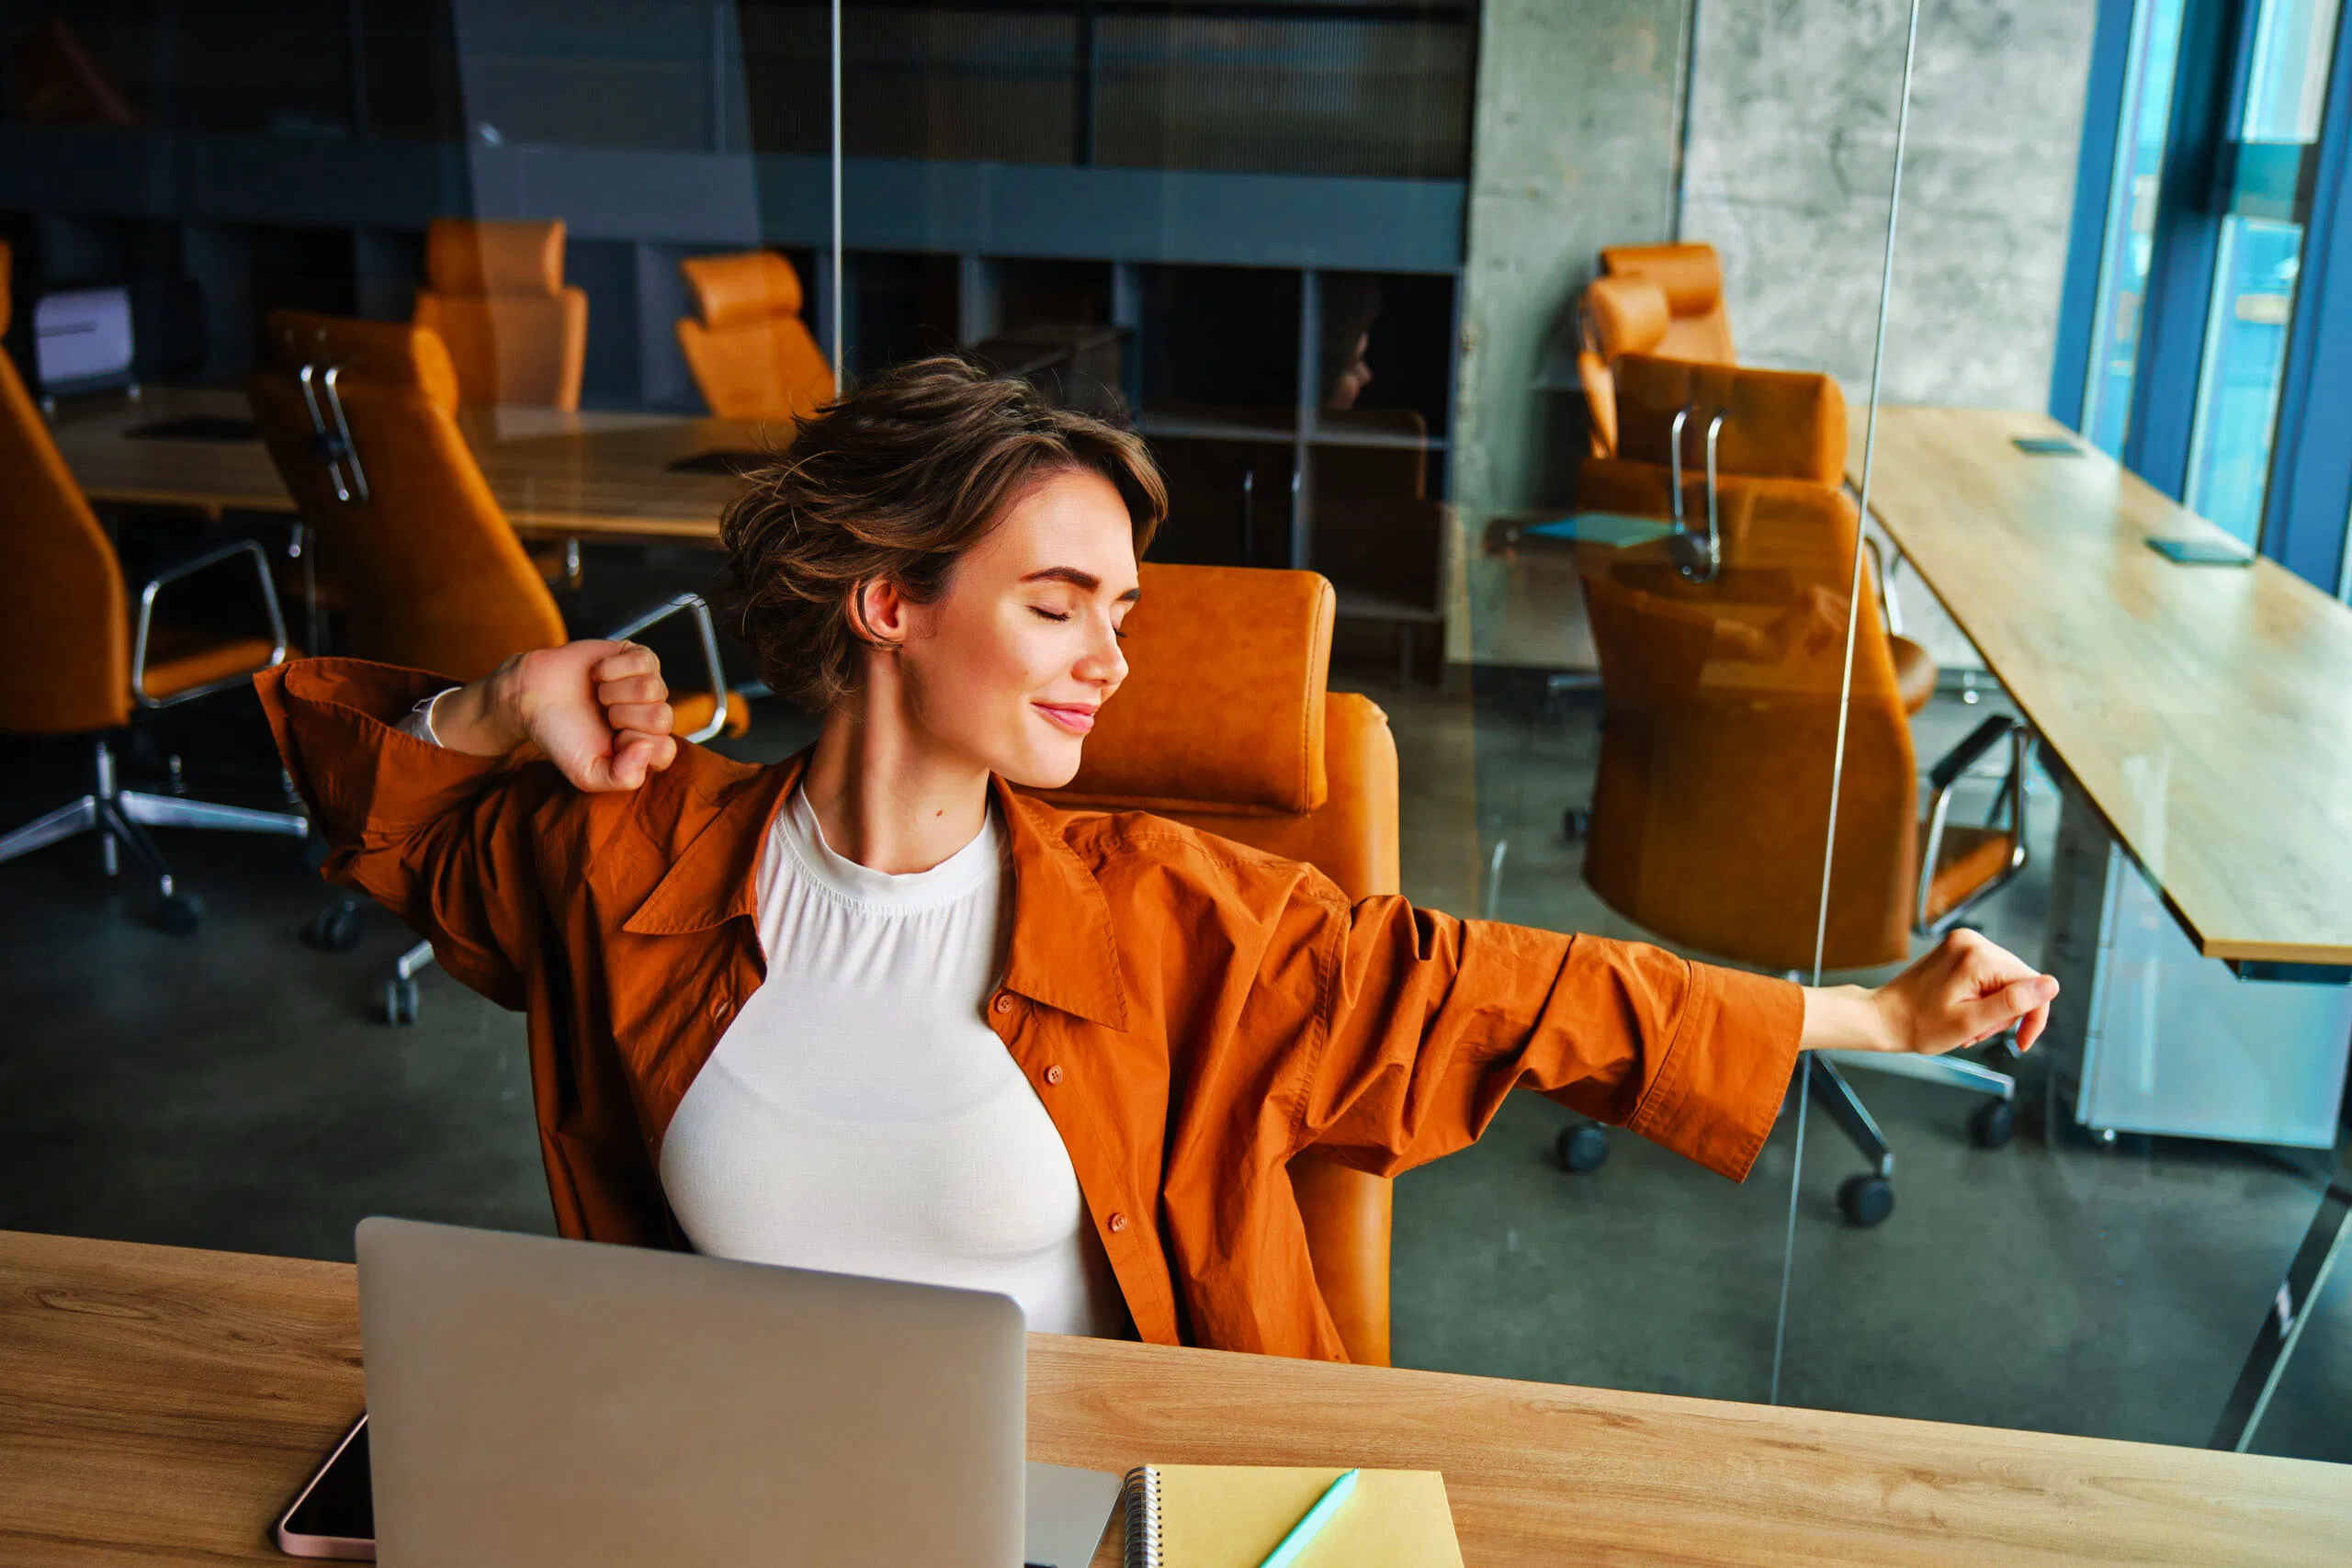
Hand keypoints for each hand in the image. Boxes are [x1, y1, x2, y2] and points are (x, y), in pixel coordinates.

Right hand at [431, 640, 676, 792]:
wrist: (532, 697)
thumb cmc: (562, 736)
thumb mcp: (587, 773)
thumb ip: (621, 778)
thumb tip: (647, 749)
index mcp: (647, 747)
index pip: (665, 750)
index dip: (634, 744)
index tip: (610, 740)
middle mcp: (652, 716)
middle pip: (662, 717)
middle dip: (622, 717)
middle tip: (603, 715)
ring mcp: (648, 685)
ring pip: (653, 688)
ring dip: (615, 692)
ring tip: (599, 696)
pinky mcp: (638, 657)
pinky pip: (645, 661)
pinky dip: (613, 668)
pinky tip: (597, 675)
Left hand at [1801, 929, 2057, 1055]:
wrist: (1882, 1018)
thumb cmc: (1919, 1026)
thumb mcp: (1971, 1022)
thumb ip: (2013, 1003)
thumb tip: (2051, 986)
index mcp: (1977, 956)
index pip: (2032, 984)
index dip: (2033, 1016)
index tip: (2021, 1043)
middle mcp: (1972, 941)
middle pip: (2019, 982)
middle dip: (2005, 1014)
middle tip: (1977, 1032)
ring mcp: (1963, 944)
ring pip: (2005, 981)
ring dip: (1993, 1009)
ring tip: (1967, 1026)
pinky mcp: (1957, 951)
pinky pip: (1988, 977)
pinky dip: (1982, 999)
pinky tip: (1963, 1012)